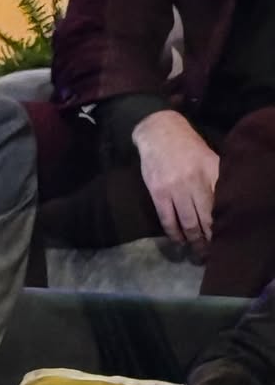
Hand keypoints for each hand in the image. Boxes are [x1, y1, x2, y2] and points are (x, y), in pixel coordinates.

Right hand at [133, 113, 219, 250]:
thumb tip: (223, 207)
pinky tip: (179, 240)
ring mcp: (176, 188)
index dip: (223, 224)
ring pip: (187, 221)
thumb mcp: (208, 158)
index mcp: (212, 171)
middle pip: (206, 217)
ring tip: (197, 250)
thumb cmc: (186, 147)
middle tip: (211, 252)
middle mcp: (196, 181)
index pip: (220, 204)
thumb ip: (216, 179)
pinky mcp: (159, 193)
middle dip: (209, 238)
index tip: (225, 238)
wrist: (159, 133)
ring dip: (193, 239)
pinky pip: (168, 219)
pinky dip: (174, 233)